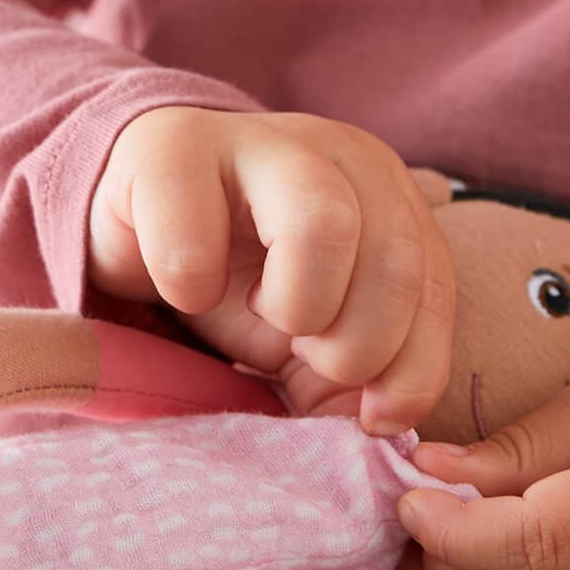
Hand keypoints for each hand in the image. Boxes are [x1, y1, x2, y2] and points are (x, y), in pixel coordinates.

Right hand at [86, 107, 455, 434]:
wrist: (136, 217)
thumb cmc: (236, 275)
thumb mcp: (312, 335)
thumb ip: (359, 377)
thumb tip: (385, 431)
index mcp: (387, 192)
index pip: (433, 284)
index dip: (415, 367)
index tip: (375, 418)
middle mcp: (338, 152)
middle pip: (396, 258)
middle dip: (358, 343)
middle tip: (306, 357)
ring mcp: (257, 138)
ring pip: (325, 223)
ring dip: (299, 306)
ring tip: (264, 316)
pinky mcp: (173, 148)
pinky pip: (196, 237)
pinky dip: (192, 287)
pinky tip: (187, 291)